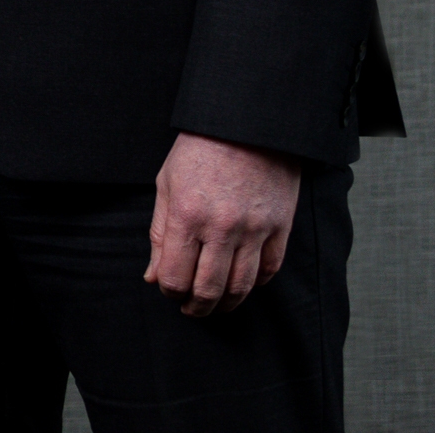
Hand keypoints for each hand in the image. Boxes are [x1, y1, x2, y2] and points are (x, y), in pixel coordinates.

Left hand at [146, 132, 301, 316]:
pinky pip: (270, 270)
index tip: (168, 290)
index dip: (169, 291)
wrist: (247, 123)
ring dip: (227, 304)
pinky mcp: (281, 227)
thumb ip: (159, 234)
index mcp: (187, 215)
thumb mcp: (167, 185)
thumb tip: (153, 277)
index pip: (176, 276)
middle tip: (191, 310)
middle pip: (209, 289)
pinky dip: (256, 284)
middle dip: (197, 307)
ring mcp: (255, 229)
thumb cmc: (199, 151)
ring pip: (242, 286)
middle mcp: (221, 227)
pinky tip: (243, 283)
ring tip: (216, 305)